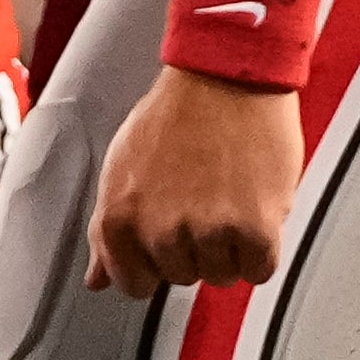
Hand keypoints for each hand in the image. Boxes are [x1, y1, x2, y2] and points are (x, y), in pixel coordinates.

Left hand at [86, 66, 302, 296]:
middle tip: (202, 198)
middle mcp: (160, 230)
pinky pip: (258, 270)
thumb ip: (109, 230)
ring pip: (221, 276)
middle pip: (181, 277)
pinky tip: (253, 208)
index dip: (153, 263)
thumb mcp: (123, 166)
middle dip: (193, 247)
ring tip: (228, 196)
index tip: (165, 240)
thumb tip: (98, 279)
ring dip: (229, 247)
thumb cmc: (176, 114)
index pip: (132, 283)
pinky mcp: (254, 229)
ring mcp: (207, 231)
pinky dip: (261, 248)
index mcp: (119, 216)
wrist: (224, 75)